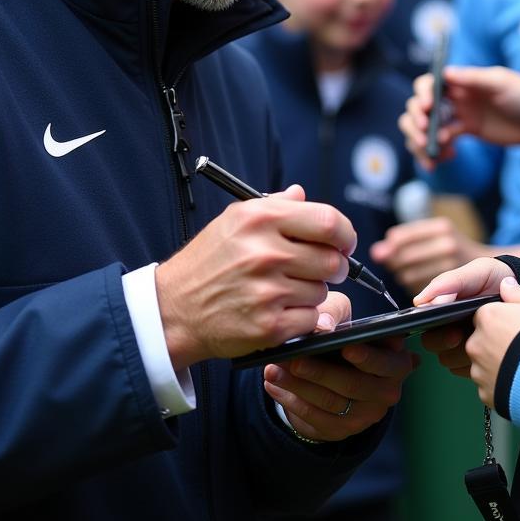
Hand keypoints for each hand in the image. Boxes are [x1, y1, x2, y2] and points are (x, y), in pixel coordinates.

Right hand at [155, 185, 356, 367]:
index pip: (329, 222)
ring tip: (286, 289)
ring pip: (322, 291)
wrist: (174, 308)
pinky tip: (281, 310)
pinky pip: (311, 319)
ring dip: (313, 293)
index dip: (345, 234)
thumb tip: (302, 194)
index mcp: (261, 219)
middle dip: (333, 267)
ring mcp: (268, 291)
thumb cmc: (208, 262)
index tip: (343, 242)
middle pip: (333, 260)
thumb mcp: (234, 220)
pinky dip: (303, 318)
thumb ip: (274, 205)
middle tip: (319, 269)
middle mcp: (265, 253)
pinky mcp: (269, 326)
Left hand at [262, 307, 419, 442]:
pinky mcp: (341, 430)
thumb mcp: (345, 319)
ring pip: (329, 402)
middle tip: (296, 359)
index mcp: (396, 363)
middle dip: (321, 372)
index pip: (387, 364)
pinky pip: (313, 417)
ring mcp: (364, 416)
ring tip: (274, 368)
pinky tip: (273, 384)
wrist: (341, 374)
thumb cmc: (346, 338)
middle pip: (352, 385)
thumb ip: (336, 315)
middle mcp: (386, 393)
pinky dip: (290, 400)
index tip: (346, 347)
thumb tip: (322, 325)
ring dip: (298, 385)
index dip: (368, 357)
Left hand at [370, 216, 489, 292]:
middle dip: (394, 262)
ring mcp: (450, 266)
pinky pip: (416, 288)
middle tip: (397, 263)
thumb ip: (405, 239)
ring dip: (403, 275)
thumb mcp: (435, 233)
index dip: (389, 247)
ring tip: (412, 270)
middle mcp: (447, 244)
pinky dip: (413, 286)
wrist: (489, 266)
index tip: (384, 251)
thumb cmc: (453, 247)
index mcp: (442, 227)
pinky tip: (422, 280)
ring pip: (407, 275)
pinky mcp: (449, 285)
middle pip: (402, 257)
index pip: (400, 238)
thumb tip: (376, 252)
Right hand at [398, 67, 519, 170]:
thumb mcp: (502, 83)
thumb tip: (445, 73)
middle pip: (420, 106)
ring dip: (420, 139)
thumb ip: (474, 78)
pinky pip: (442, 140)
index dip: (422, 94)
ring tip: (432, 153)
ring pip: (427, 125)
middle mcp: (456, 96)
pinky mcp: (464, 131)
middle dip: (415, 121)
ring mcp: (459, 114)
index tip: (426, 109)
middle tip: (426, 135)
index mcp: (462, 81)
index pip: (430, 84)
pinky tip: (448, 156)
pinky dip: (437, 150)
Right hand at [411, 257, 515, 376]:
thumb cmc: (496, 278)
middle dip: (445, 343)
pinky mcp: (477, 358)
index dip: (434, 331)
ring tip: (483, 343)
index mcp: (443, 307)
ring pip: (448, 360)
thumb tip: (421, 301)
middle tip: (461, 336)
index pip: (425, 325)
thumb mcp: (476, 272)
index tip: (452, 331)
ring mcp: (463, 343)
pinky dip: (477, 364)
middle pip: (433, 346)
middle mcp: (449, 326)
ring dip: (462, 355)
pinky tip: (491, 352)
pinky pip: (467, 370)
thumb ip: (449, 282)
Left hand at [466, 277, 519, 407]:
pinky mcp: (485, 394)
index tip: (516, 326)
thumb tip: (505, 284)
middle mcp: (476, 344)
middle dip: (495, 343)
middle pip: (480, 340)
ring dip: (497, 365)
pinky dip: (501, 384)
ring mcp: (479, 371)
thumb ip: (519, 293)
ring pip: (483, 365)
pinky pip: (489, 386)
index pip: (484, 315)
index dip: (500, 320)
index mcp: (487, 317)